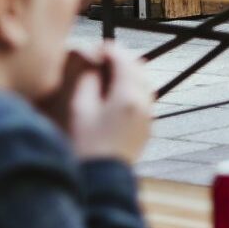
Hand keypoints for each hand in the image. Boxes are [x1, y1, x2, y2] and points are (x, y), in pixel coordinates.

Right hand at [64, 45, 153, 164]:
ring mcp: (148, 116)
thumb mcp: (80, 110)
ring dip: (129, 74)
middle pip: (139, 69)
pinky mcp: (146, 127)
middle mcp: (144, 103)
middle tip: (104, 57)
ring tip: (109, 73)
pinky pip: (144, 98)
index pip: (124, 61)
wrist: (103, 179)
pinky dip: (133, 89)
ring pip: (144, 83)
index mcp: (127, 96)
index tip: (99, 47)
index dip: (111, 51)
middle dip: (122, 60)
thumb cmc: (87, 146)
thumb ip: (89, 83)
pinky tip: (117, 93)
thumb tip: (95, 67)